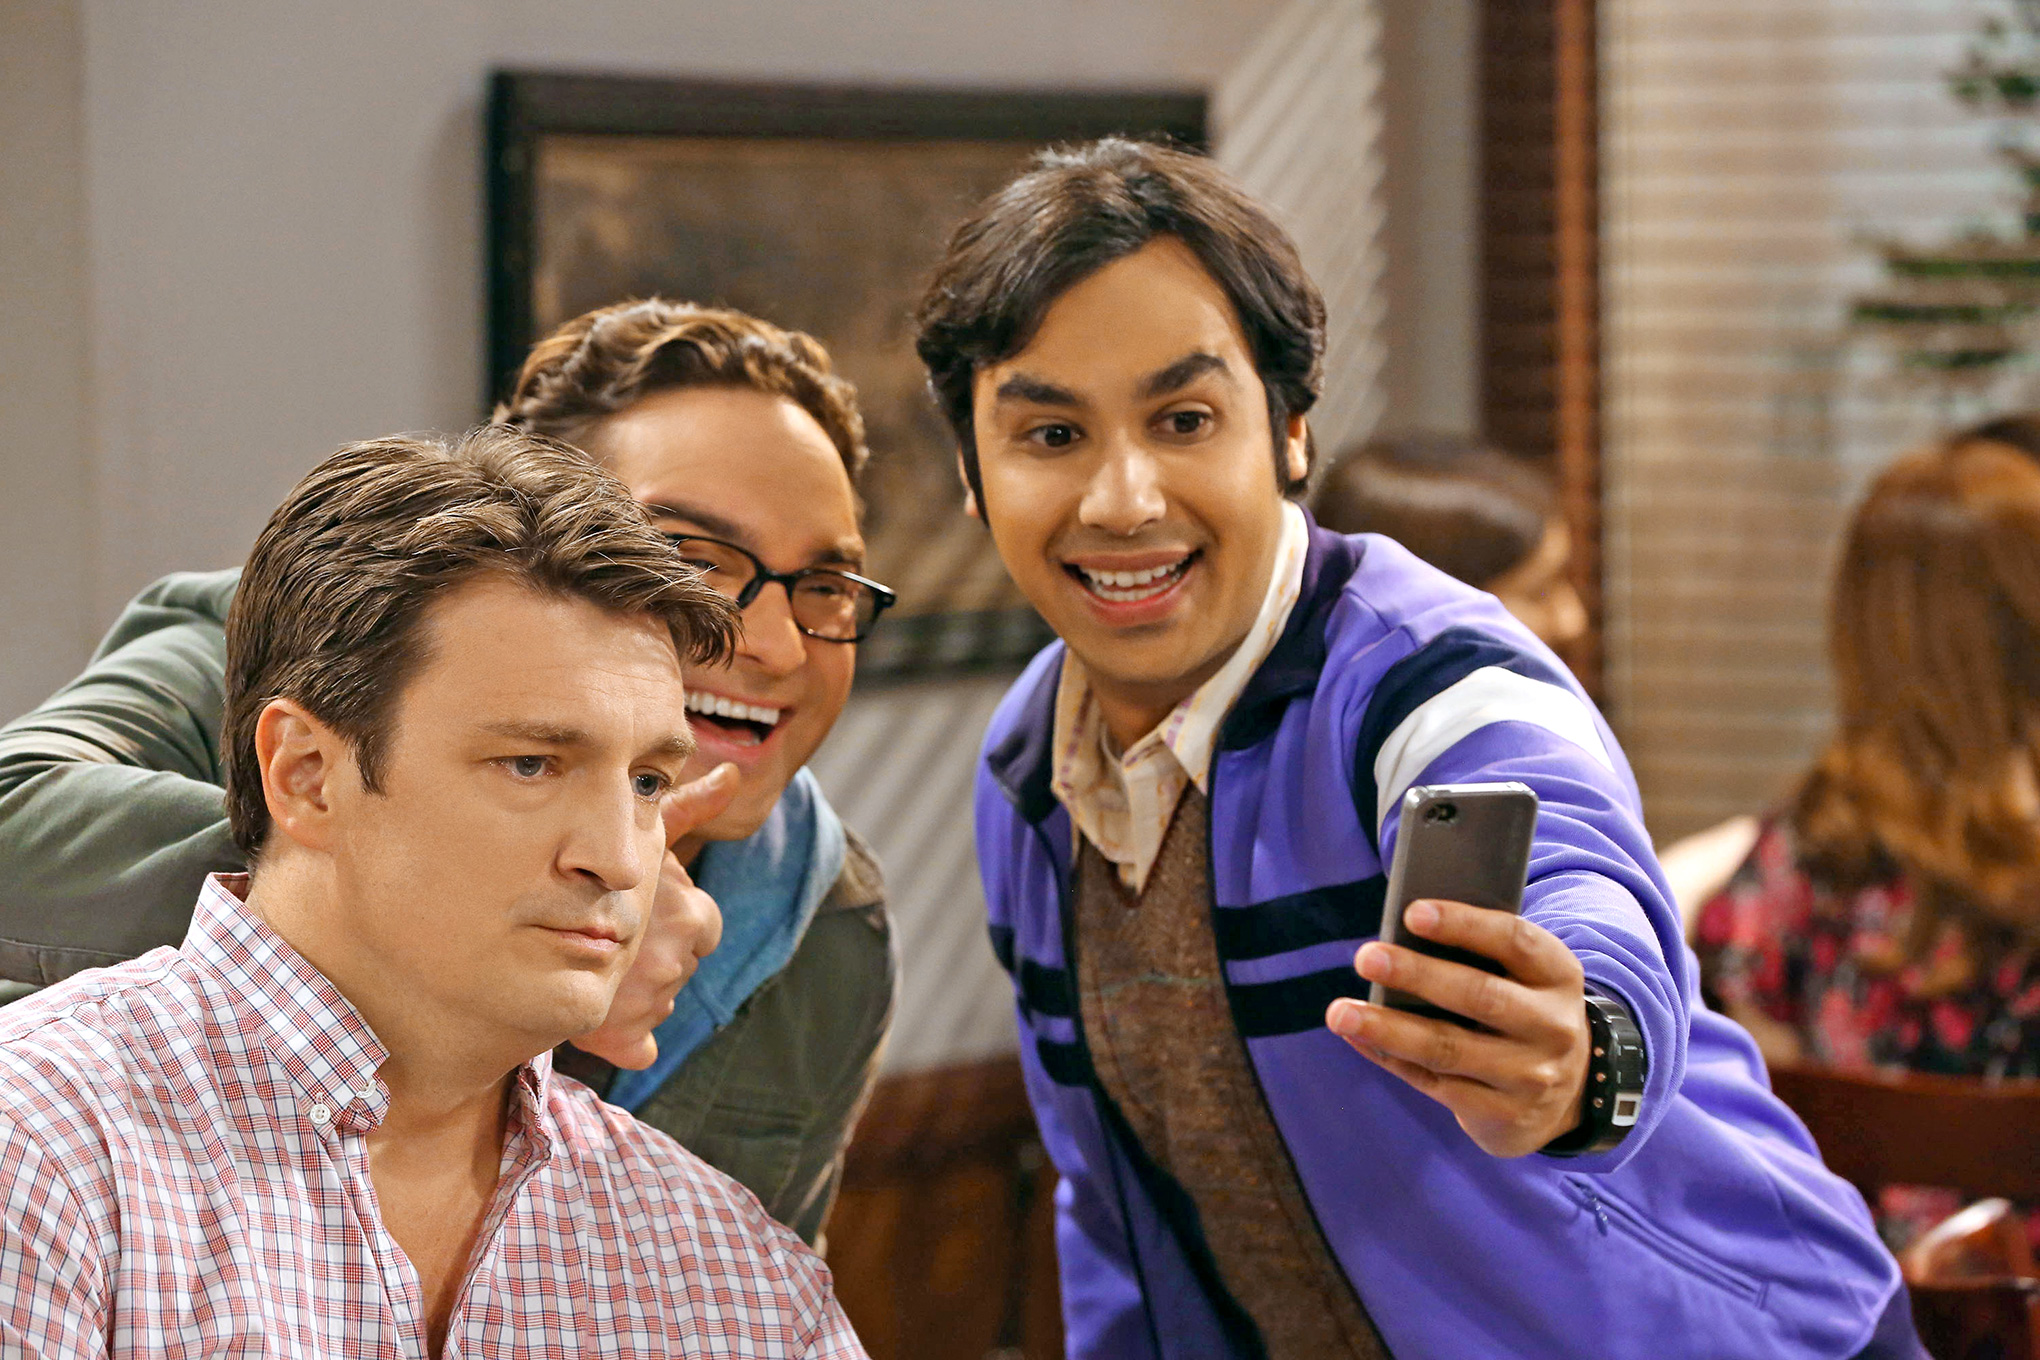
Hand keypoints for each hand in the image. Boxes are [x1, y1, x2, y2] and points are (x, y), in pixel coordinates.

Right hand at [570, 764, 736, 1068]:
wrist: (517, 937)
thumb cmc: (586, 875)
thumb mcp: (643, 836)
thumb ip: (690, 809)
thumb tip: (733, 777)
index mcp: (692, 917)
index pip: (704, 924)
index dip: (676, 918)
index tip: (643, 912)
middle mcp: (676, 961)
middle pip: (683, 963)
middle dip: (659, 954)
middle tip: (617, 938)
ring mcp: (651, 1005)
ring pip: (660, 1001)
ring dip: (637, 989)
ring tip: (592, 960)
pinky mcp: (625, 1041)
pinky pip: (642, 1047)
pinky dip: (629, 1043)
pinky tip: (609, 1023)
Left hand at [1326, 899, 1589, 1157]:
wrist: (1571, 1094)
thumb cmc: (1523, 1011)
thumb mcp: (1524, 979)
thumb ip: (1479, 956)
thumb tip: (1398, 935)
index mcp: (1558, 975)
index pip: (1515, 941)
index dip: (1464, 924)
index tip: (1412, 912)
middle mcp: (1553, 1027)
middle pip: (1480, 996)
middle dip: (1418, 975)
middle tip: (1366, 958)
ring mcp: (1531, 1077)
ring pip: (1448, 1049)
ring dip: (1388, 1028)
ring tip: (1340, 1012)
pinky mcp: (1503, 1114)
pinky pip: (1434, 1084)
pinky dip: (1390, 1058)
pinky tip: (1357, 1038)